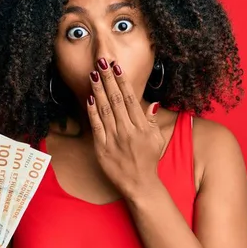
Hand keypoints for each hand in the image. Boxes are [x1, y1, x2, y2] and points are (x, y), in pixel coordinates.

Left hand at [86, 58, 165, 199]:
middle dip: (108, 79)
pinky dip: (92, 112)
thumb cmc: (149, 160)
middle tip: (101, 62)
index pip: (130, 98)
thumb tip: (152, 102)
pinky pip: (96, 126)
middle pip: (116, 99)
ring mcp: (114, 139)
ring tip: (93, 74)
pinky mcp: (102, 148)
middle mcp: (127, 130)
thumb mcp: (156, 139)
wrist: (140, 185)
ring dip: (98, 90)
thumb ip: (152, 120)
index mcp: (142, 126)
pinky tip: (89, 98)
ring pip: (104, 109)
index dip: (122, 81)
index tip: (117, 67)